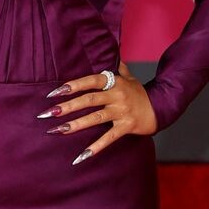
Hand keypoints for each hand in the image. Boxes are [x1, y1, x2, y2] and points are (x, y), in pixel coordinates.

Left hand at [37, 67, 158, 162]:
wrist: (161, 108)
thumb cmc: (140, 93)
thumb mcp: (129, 77)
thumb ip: (116, 67)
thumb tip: (108, 53)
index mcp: (114, 82)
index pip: (90, 82)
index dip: (71, 86)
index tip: (53, 93)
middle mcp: (116, 96)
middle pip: (88, 100)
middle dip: (66, 107)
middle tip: (48, 113)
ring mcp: (121, 112)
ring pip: (95, 118)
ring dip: (75, 125)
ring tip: (57, 131)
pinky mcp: (126, 127)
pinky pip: (109, 138)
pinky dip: (95, 148)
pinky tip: (80, 156)